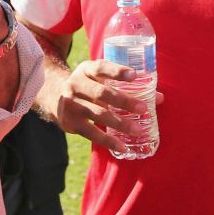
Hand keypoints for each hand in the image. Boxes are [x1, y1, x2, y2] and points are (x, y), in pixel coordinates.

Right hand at [42, 59, 164, 153]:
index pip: (102, 68)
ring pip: (98, 114)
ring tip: (138, 131)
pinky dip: (108, 140)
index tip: (134, 75)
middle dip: (124, 101)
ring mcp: (72, 103)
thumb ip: (125, 86)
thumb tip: (160, 98)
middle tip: (143, 108)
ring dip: (120, 123)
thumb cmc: (88, 86)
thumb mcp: (100, 79)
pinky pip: (92, 132)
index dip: (118, 71)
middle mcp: (76, 84)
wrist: (53, 96)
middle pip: (102, 93)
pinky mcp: (70, 122)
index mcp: (86, 70)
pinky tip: (123, 147)